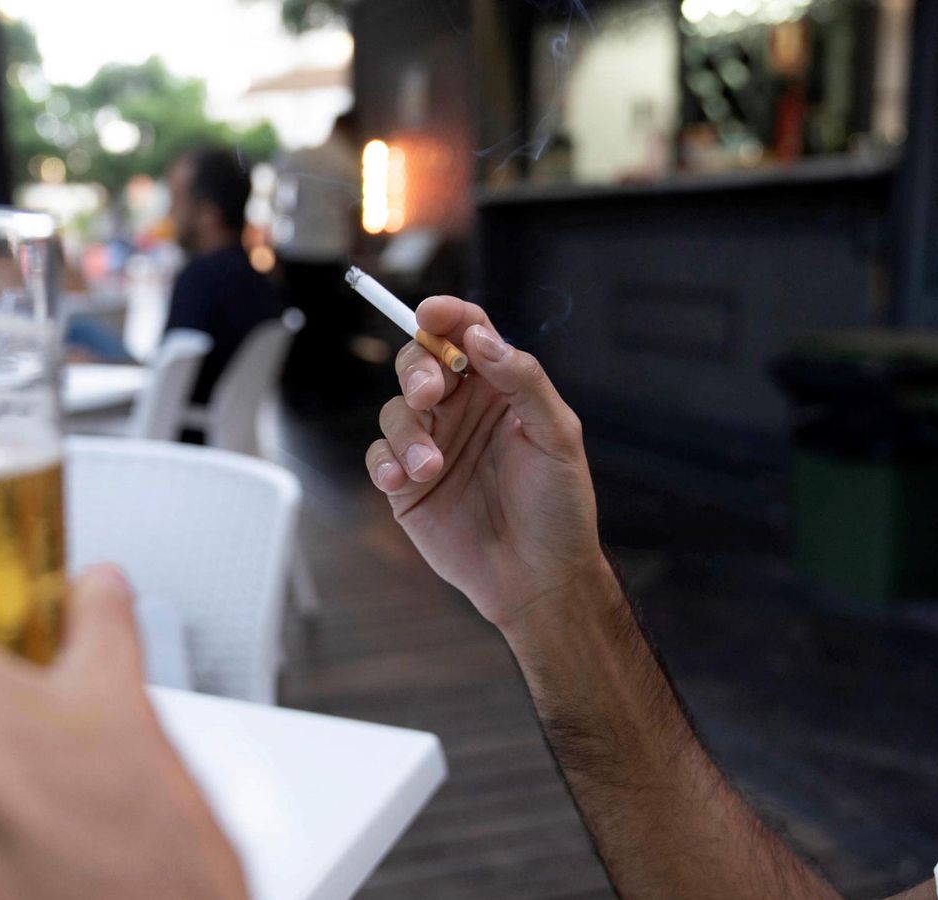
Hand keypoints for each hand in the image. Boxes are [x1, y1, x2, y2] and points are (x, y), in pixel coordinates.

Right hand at [365, 296, 606, 627]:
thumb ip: (522, 381)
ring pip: (396, 410)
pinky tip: (402, 480)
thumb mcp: (557, 436)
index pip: (466, 334)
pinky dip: (384, 462)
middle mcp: (461, 411)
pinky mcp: (405, 484)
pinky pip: (379, 456)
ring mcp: (430, 446)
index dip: (447, 315)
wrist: (538, 577)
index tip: (431, 312)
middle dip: (418, 370)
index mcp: (499, 389)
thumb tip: (481, 338)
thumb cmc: (558, 507)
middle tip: (432, 395)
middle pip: (420, 362)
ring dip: (407, 432)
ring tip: (431, 468)